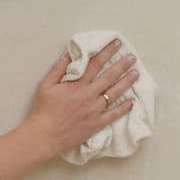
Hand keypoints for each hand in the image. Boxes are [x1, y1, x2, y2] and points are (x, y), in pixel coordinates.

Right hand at [23, 38, 137, 158]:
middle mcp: (89, 95)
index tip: (117, 44)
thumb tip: (69, 53)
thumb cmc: (43, 110)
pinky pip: (114, 115)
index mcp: (77, 84)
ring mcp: (95, 110)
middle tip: (132, 57)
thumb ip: (58, 69)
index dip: (107, 52)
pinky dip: (124, 108)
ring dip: (126, 82)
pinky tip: (132, 102)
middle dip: (122, 65)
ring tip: (136, 73)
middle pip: (109, 76)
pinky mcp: (97, 124)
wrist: (45, 135)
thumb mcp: (46, 85)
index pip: (95, 63)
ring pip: (115, 93)